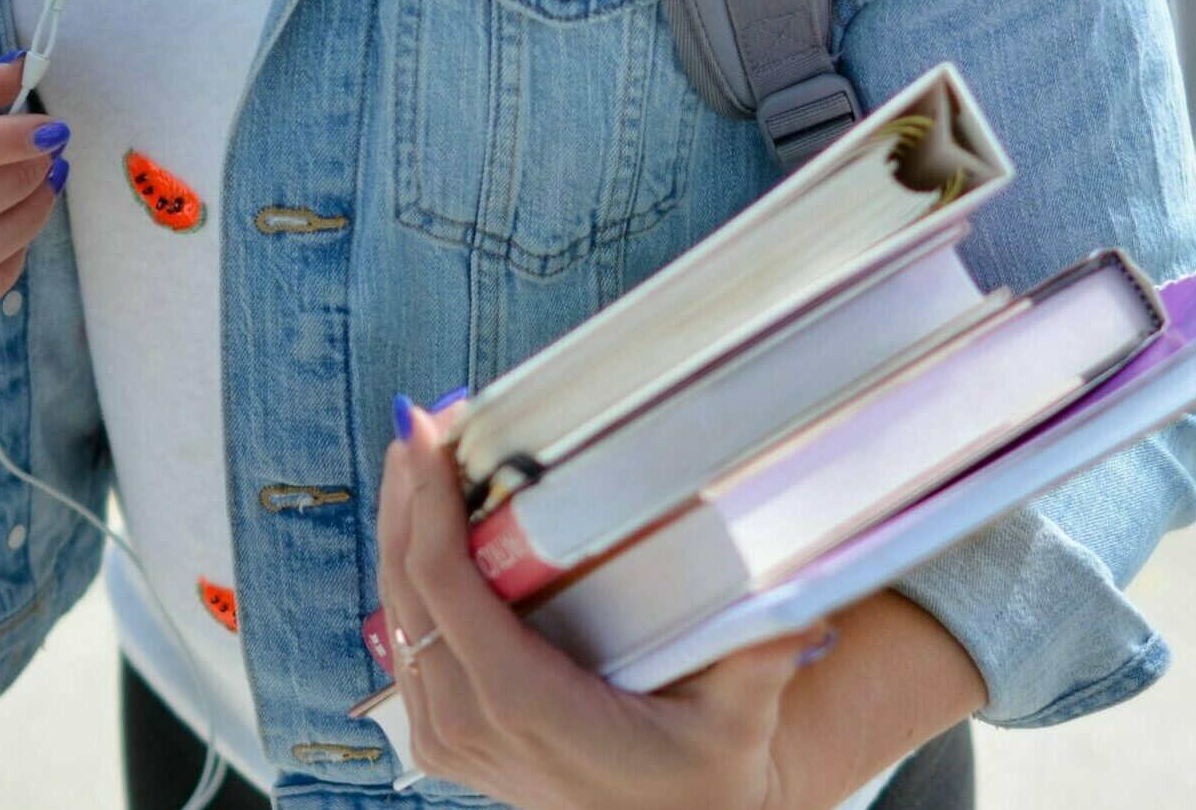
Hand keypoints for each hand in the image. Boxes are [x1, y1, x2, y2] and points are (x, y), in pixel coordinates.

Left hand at [370, 400, 829, 809]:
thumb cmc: (699, 784)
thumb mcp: (736, 722)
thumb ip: (760, 658)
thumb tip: (797, 600)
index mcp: (523, 703)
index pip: (445, 586)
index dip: (427, 504)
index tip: (428, 436)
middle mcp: (470, 722)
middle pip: (407, 587)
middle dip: (407, 496)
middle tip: (421, 423)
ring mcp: (450, 736)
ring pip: (398, 613)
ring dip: (402, 530)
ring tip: (419, 457)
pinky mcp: (448, 738)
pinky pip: (409, 644)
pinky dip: (410, 578)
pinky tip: (424, 530)